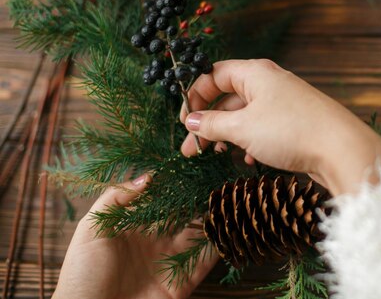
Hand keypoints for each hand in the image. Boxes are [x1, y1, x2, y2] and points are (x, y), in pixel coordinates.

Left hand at [52, 175, 217, 298]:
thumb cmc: (81, 276)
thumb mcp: (91, 231)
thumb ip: (115, 198)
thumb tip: (148, 176)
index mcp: (134, 227)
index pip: (161, 200)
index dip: (176, 184)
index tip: (193, 166)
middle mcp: (156, 241)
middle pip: (184, 214)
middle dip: (200, 198)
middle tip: (218, 178)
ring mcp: (170, 261)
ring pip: (200, 234)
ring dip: (214, 218)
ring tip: (230, 199)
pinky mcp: (182, 282)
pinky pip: (205, 261)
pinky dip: (219, 245)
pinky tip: (229, 228)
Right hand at [179, 59, 380, 194]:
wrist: (342, 149)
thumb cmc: (291, 131)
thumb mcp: (243, 128)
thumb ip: (213, 124)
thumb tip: (192, 121)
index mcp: (255, 73)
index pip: (214, 75)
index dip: (195, 96)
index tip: (185, 122)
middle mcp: (270, 83)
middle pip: (228, 98)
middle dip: (208, 123)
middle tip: (191, 149)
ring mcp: (284, 103)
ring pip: (245, 116)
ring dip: (227, 135)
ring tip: (214, 155)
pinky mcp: (295, 123)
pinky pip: (263, 128)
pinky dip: (249, 142)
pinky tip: (246, 160)